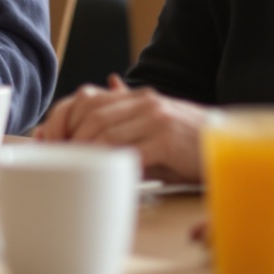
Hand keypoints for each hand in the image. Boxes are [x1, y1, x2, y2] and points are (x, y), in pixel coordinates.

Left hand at [35, 75, 211, 181]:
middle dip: (66, 139)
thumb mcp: (150, 129)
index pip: (84, 99)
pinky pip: (129, 151)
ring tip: (74, 170)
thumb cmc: (184, 144)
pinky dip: (111, 163)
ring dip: (84, 153)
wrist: (227, 145)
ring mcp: (155, 118)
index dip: (60, 119)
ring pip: (105, 131)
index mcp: (134, 98)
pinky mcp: (167, 140)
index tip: (46, 141)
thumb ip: (120, 124)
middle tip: (55, 162)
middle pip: (90, 114)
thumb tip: (82, 131)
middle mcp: (142, 102)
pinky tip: (103, 175)